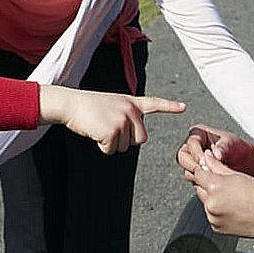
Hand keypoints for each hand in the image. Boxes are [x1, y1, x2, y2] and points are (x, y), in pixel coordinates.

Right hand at [39, 86, 184, 154]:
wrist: (70, 103)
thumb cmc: (86, 106)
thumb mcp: (111, 105)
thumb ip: (126, 116)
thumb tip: (134, 137)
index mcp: (131, 102)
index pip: (154, 103)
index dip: (170, 106)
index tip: (184, 107)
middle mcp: (131, 110)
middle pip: (140, 139)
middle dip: (125, 140)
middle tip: (107, 127)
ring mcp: (123, 120)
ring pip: (125, 147)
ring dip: (110, 143)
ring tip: (99, 126)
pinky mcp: (113, 131)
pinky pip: (112, 150)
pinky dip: (102, 146)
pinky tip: (94, 132)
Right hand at [177, 124, 253, 177]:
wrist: (245, 162)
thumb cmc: (237, 148)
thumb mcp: (232, 143)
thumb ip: (223, 147)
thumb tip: (217, 154)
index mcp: (198, 134)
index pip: (191, 143)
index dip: (196, 153)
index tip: (203, 161)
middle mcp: (193, 148)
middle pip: (183, 157)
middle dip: (193, 165)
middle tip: (204, 171)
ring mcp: (193, 162)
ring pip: (187, 170)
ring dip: (197, 175)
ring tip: (211, 177)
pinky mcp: (196, 174)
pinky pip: (194, 180)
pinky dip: (201, 182)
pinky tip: (212, 183)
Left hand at [187, 150, 253, 252]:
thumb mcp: (238, 175)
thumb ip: (217, 165)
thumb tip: (206, 157)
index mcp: (215, 187)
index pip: (198, 173)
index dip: (204, 169)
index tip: (209, 167)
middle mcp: (211, 203)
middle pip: (199, 187)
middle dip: (207, 183)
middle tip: (225, 183)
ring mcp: (212, 217)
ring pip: (205, 201)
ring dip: (212, 197)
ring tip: (232, 196)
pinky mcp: (216, 227)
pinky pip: (211, 214)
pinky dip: (217, 210)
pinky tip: (232, 207)